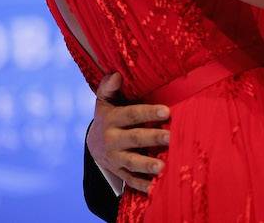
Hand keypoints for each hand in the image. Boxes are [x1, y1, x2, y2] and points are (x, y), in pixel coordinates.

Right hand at [88, 72, 170, 192]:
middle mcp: (112, 140)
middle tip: (170, 137)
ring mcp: (115, 158)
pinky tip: (154, 188)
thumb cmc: (108, 115)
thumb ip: (108, 87)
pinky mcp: (119, 172)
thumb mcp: (104, 101)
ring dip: (147, 165)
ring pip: (132, 162)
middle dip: (152, 138)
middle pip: (134, 139)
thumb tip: (116, 74)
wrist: (93, 143)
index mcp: (111, 120)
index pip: (131, 114)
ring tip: (162, 166)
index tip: (167, 111)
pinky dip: (141, 185)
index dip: (148, 113)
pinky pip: (130, 179)